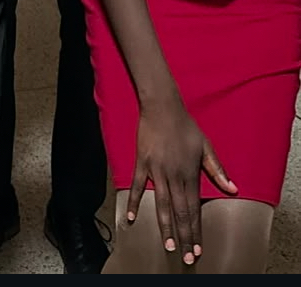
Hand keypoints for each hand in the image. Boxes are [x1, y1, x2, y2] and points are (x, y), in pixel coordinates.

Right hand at [127, 98, 236, 264]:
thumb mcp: (206, 147)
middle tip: (185, 257)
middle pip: (179, 212)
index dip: (195, 231)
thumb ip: (218, 171)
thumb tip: (233, 190)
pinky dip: (133, 201)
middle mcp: (174, 176)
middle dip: (183, 236)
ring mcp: (156, 170)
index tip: (197, 249)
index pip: (194, 209)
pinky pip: (136, 186)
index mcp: (190, 174)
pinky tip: (131, 217)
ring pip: (160, 204)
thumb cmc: (185, 126)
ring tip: (168, 245)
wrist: (162, 107)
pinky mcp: (142, 163)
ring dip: (164, 226)